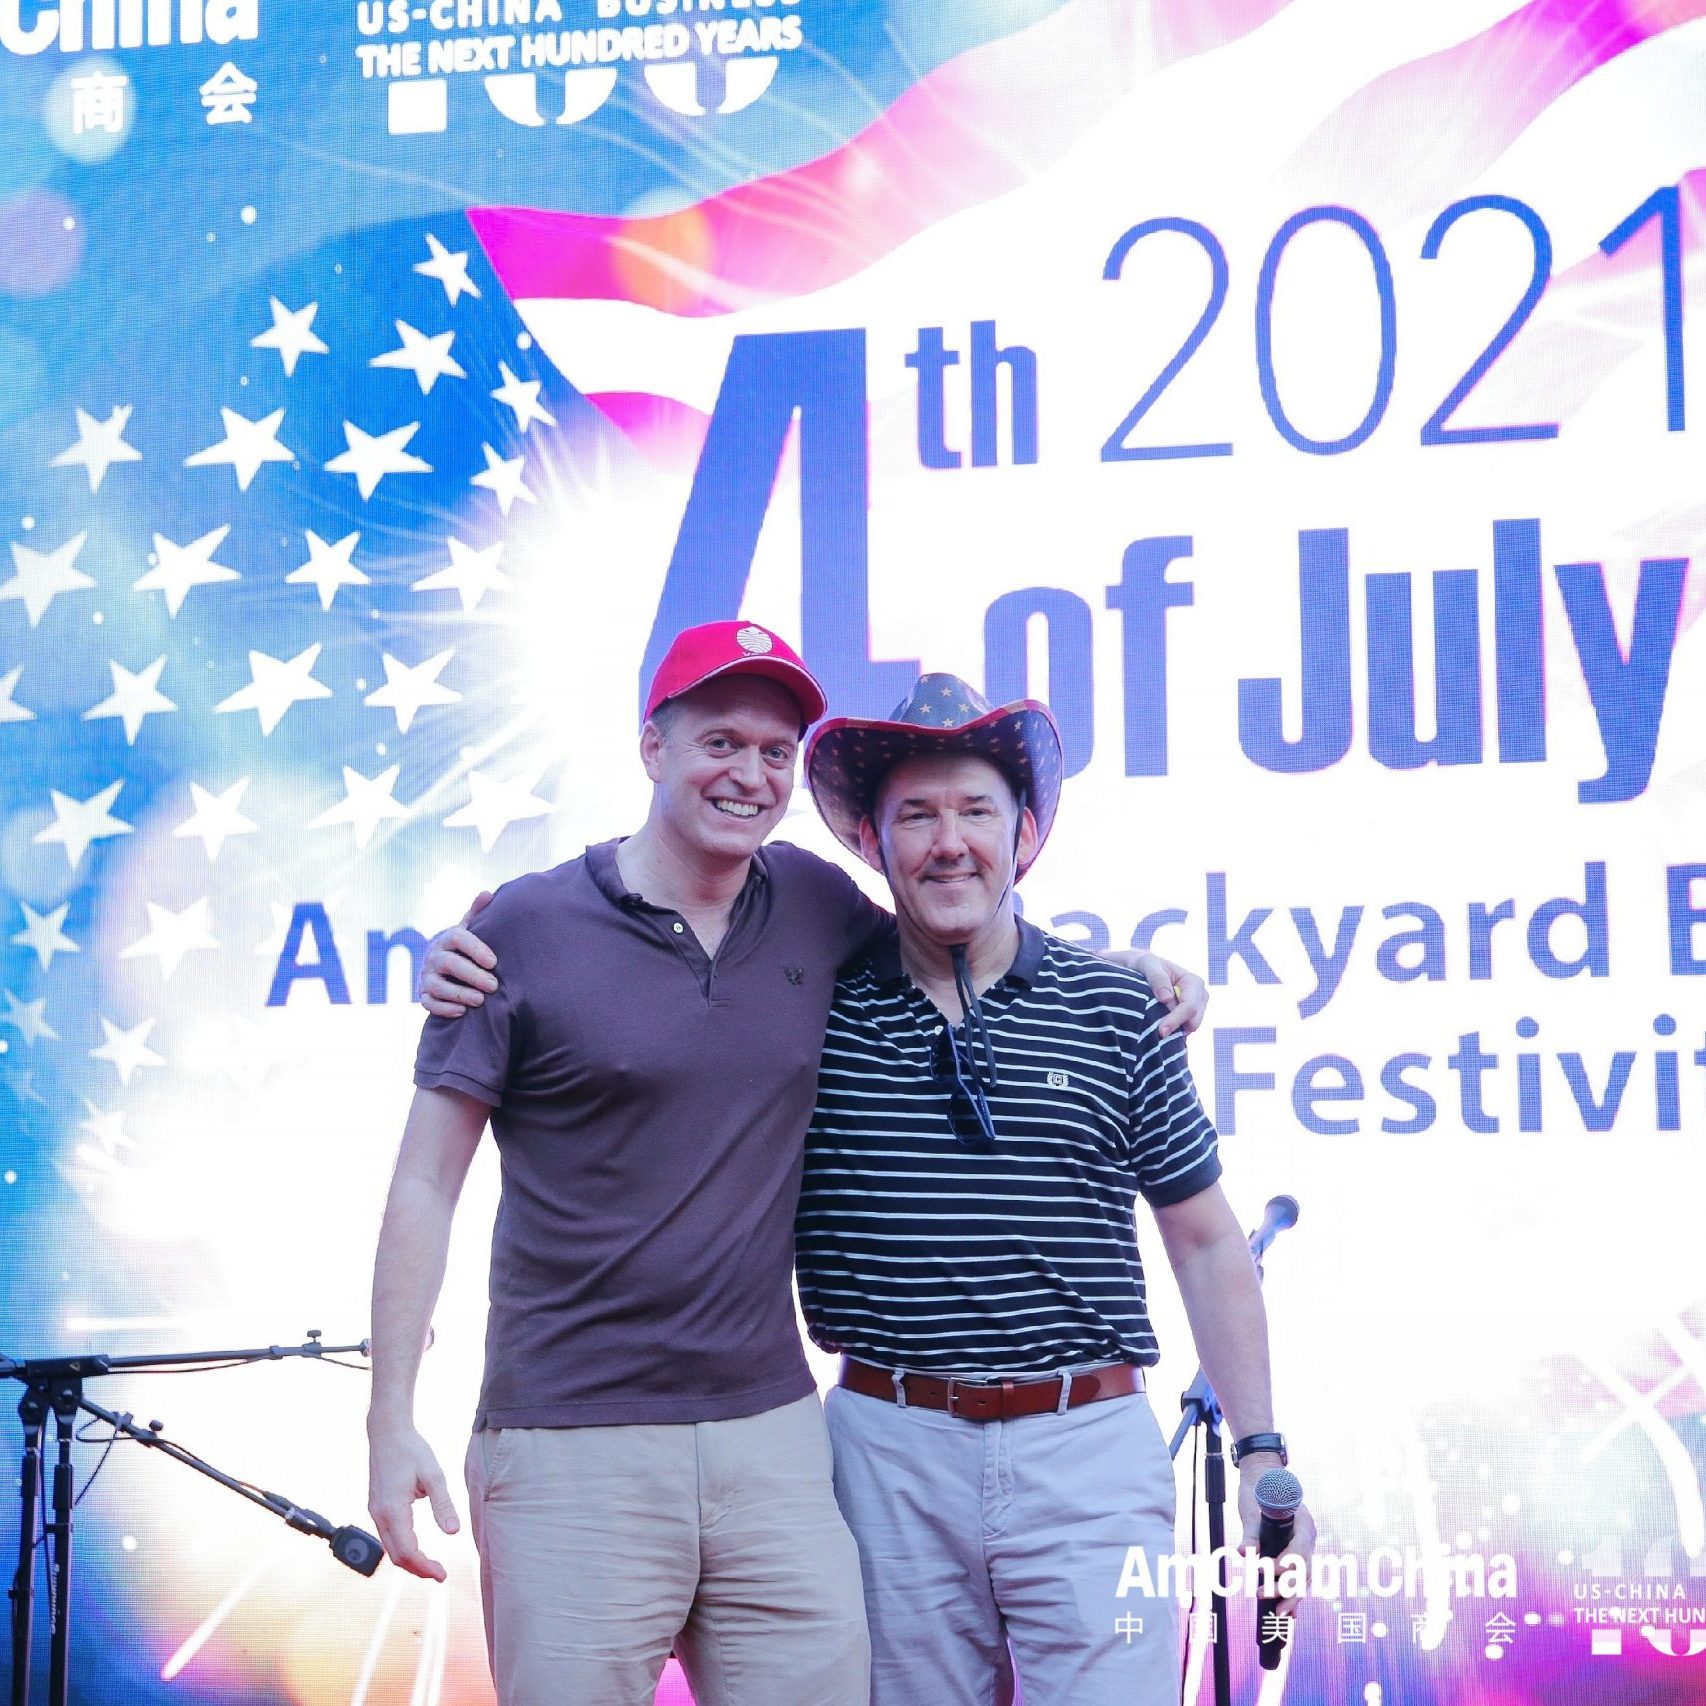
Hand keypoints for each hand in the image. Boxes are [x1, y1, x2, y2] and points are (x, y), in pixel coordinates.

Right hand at [367, 1421, 459, 1580]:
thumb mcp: (433, 1475)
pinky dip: (401, 1549)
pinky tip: (416, 1549)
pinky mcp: (376, 1507)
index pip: (408, 1551)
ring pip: (389, 1549)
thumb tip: (453, 1533)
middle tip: (440, 1574)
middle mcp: (379, 1515)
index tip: (442, 1574)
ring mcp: (375, 1512)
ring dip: (409, 1561)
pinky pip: (387, 1537)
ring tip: (431, 1566)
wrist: (387, 1433)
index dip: (425, 1567)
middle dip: (417, 1569)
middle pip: (396, 1556)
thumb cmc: (412, 1450)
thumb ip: (443, 1504)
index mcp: (393, 1510)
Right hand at [418, 890, 497, 1018]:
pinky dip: (444, 1009)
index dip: (475, 948)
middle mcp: (434, 957)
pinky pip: (428, 1003)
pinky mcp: (423, 995)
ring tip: (480, 1000)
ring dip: (459, 993)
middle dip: (472, 975)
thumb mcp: (469, 931)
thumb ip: (477, 914)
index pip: (457, 938)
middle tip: (493, 985)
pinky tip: (462, 1012)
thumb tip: (487, 893)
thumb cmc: (463, 949)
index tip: (494, 962)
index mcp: (447, 939)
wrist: (443, 968)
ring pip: (437, 986)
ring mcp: (426, 977)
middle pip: (449, 964)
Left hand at [1103, 950, 1207, 1036]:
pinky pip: (1182, 1033)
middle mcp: (1198, 997)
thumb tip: (1167, 999)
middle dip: (1177, 1030)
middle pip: (1193, 1022)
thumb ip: (1157, 978)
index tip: (1161, 1031)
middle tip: (1156, 1036)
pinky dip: (1172, 1035)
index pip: (1190, 1006)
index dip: (1177, 1020)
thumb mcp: (1146, 964)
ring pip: (1189, 1030)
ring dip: (1174, 1033)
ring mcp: (1194, 1010)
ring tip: (1154, 1032)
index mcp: (1193, 982)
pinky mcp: (1185, 1020)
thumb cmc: (1143, 964)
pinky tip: (1156, 1033)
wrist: (1137, 971)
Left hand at [1237, 1468, 1315, 1619]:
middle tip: (1269, 1602)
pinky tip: (1288, 1614)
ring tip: (1279, 1614)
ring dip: (1291, 1596)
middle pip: (1303, 1570)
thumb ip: (1250, 1534)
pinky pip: (1297, 1577)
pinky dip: (1292, 1594)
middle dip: (1287, 1588)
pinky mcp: (1294, 1553)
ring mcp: (1303, 1547)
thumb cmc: (1258, 1490)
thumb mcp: (1251, 1511)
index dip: (1287, 1564)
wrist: (1262, 1477)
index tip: (1268, 1570)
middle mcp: (1307, 1538)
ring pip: (1302, 1578)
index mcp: (1303, 1525)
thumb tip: (1243, 1554)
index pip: (1300, 1550)